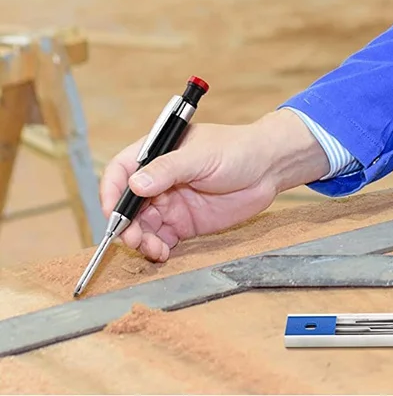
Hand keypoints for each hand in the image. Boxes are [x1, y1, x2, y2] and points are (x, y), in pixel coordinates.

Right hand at [98, 109, 329, 262]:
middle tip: (133, 240)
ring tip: (152, 249)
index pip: (120, 171)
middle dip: (125, 224)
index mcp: (157, 153)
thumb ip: (170, 169)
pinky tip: (163, 254)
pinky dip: (155, 249)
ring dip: (139, 240)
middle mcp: (159, 179)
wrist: (270, 168)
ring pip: (141, 226)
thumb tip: (135, 185)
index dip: (110, 192)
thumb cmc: (238, 149)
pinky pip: (160, 239)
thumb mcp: (203, 156)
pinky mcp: (184, 223)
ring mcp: (170, 202)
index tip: (112, 213)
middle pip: (127, 204)